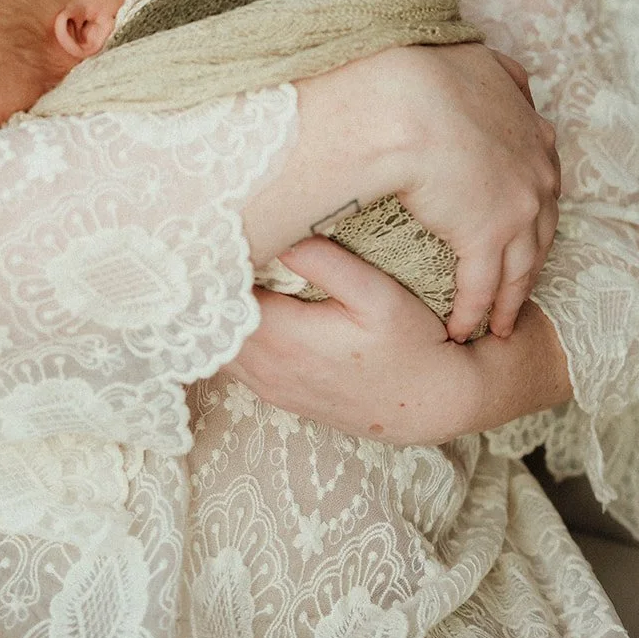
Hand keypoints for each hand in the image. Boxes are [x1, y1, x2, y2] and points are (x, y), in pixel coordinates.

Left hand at [228, 238, 480, 443]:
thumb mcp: (377, 293)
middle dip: (206, 287)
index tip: (212, 236)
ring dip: (216, 313)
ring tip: (223, 271)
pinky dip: (227, 335)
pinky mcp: (279, 394)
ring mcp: (271, 387)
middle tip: (211, 245)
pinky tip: (240, 307)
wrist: (432, 405)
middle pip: (211, 326)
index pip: (220, 301)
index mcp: (287, 341)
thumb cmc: (411, 345)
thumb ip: (324, 262)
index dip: (211, 268)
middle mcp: (269, 370)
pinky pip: (234, 362)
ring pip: (217, 347)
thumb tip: (276, 231)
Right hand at [348, 43, 558, 340]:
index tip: (523, 227)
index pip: (541, 181)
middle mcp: (535, 176)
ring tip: (498, 325)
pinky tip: (461, 327)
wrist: (409, 103)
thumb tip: (506, 74)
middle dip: (530, 262)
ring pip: (520, 269)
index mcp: (532, 134)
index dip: (532, 208)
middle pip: (540, 233)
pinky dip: (474, 311)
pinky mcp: (486, 238)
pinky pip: (482, 289)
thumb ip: (499, 72)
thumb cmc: (429, 74)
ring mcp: (516, 210)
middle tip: (517, 288)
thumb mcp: (479, 59)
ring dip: (509, 301)